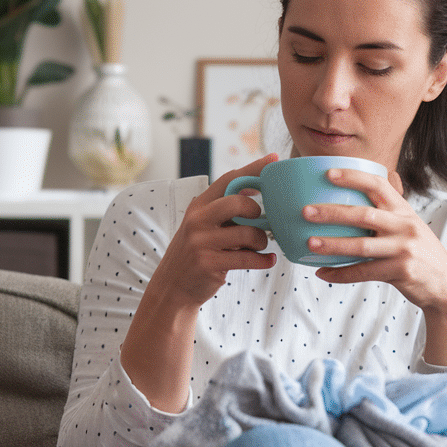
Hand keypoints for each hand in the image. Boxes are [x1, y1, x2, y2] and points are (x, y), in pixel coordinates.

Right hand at [146, 153, 280, 310]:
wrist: (172, 287)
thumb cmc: (196, 253)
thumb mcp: (202, 226)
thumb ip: (223, 211)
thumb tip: (258, 191)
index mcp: (199, 206)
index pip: (229, 179)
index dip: (253, 168)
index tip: (274, 159)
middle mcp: (198, 220)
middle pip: (238, 203)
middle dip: (257, 212)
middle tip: (260, 220)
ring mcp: (202, 242)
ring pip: (247, 234)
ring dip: (261, 241)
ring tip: (261, 246)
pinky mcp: (209, 263)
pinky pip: (247, 259)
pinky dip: (263, 260)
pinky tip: (268, 260)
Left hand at [304, 168, 446, 364]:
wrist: (446, 285)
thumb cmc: (422, 252)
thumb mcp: (412, 225)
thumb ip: (395, 205)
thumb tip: (385, 175)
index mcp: (404, 211)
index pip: (379, 185)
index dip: (353, 177)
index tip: (328, 173)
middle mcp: (405, 226)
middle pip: (364, 214)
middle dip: (332, 212)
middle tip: (306, 211)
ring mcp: (404, 249)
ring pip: (361, 245)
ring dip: (333, 245)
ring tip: (310, 243)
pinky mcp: (401, 271)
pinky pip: (364, 272)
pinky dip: (341, 274)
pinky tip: (322, 273)